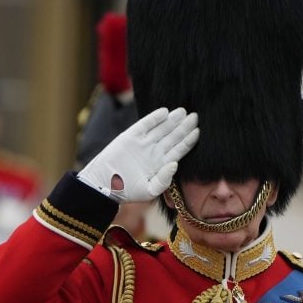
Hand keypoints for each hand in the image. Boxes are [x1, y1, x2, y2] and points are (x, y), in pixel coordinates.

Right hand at [77, 107, 198, 202]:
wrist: (104, 184)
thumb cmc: (127, 191)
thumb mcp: (149, 191)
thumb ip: (164, 180)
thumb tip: (175, 164)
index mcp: (162, 163)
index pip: (179, 149)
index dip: (189, 140)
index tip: (198, 131)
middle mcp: (155, 151)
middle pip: (173, 136)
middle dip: (184, 126)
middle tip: (195, 116)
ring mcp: (144, 142)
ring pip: (162, 128)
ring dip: (172, 120)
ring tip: (183, 112)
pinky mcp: (131, 136)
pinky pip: (145, 124)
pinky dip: (154, 118)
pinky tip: (165, 112)